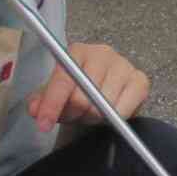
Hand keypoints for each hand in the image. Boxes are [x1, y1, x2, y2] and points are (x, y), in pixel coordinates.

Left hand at [27, 42, 148, 130]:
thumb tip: (36, 110)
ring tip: (88, 114)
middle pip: (82, 97)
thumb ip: (41, 101)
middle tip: (72, 116)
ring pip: (102, 107)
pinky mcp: (140, 81)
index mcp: (77, 51)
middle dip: (73, 114)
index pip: (63, 79)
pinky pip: (123, 110)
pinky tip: (107, 114)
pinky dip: (112, 119)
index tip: (44, 124)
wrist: (102, 89)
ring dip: (91, 118)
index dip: (52, 104)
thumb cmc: (76, 90)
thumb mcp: (53, 94)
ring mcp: (124, 66)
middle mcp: (103, 53)